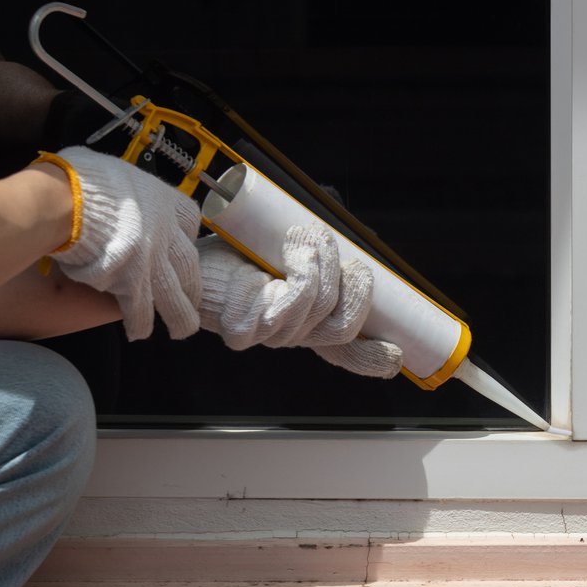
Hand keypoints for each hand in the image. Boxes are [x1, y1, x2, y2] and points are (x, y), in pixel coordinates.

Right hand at [43, 147, 202, 339]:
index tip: (182, 245)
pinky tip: (138, 332)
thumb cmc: (80, 179)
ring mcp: (152, 261)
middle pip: (190, 265)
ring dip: (180, 316)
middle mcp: (165, 233)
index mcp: (162, 201)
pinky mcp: (132, 284)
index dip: (187, 236)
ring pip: (175, 296)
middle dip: (192, 285)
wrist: (66, 201)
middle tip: (191, 298)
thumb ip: (122, 186)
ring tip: (180, 329)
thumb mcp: (112, 170)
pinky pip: (141, 311)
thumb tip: (109, 185)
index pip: (190, 220)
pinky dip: (140, 324)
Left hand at [198, 226, 376, 354]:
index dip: (372, 357)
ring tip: (305, 237)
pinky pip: (287, 305)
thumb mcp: (288, 250)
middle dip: (354, 288)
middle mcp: (292, 334)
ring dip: (321, 265)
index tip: (396, 355)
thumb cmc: (236, 254)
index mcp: (307, 322)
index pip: (346, 351)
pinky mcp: (244, 330)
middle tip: (345, 256)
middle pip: (342, 328)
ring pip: (318, 309)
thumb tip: (348, 229)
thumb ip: (318, 249)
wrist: (191, 258)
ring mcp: (270, 336)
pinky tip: (286, 254)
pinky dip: (295, 273)